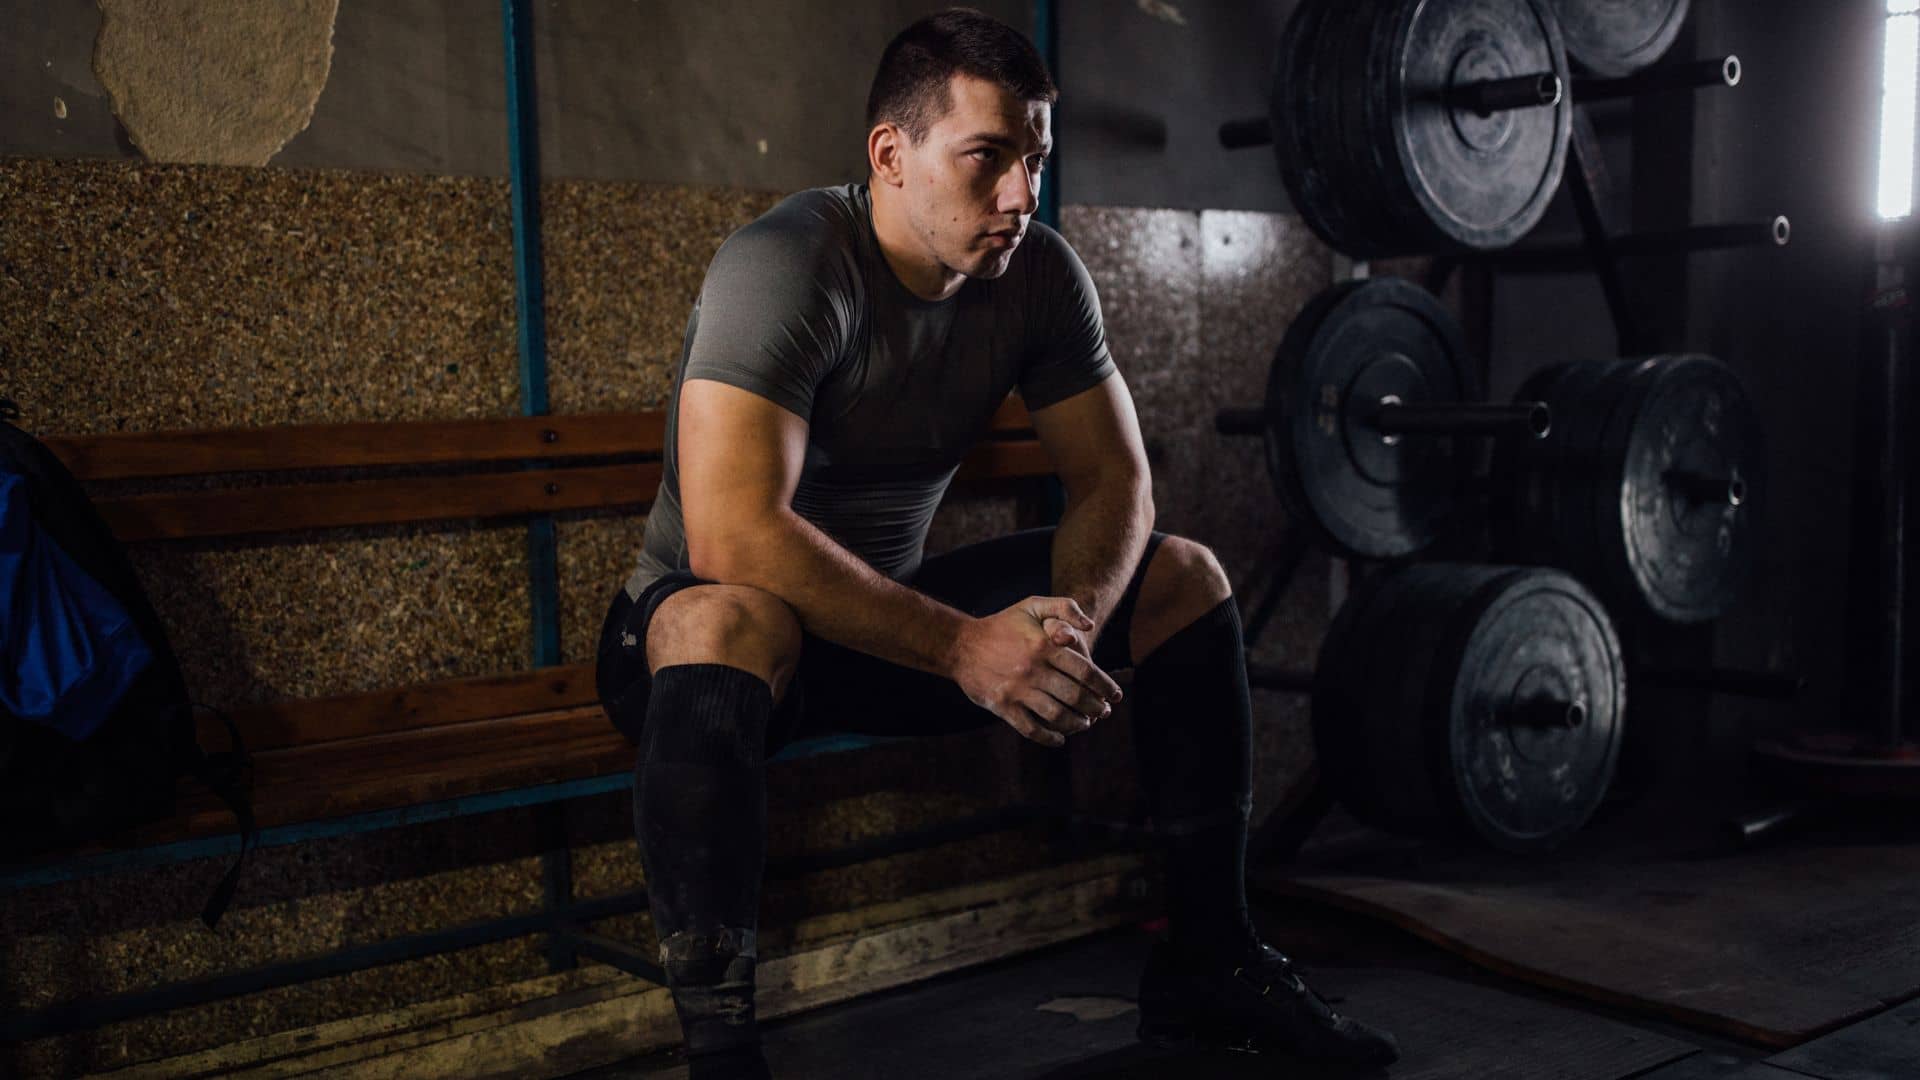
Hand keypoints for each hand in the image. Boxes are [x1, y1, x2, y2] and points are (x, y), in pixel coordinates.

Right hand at [951, 596, 1124, 747]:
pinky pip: (1031, 728)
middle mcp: (1033, 669)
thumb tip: (1090, 625)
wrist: (961, 645)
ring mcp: (1018, 690)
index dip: (1105, 686)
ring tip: (1086, 723)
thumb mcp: (1032, 605)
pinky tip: (1059, 738)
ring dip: (1077, 723)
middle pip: (1076, 696)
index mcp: (1045, 645)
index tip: (1115, 695)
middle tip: (1104, 712)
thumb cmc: (1002, 624)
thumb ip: (1064, 608)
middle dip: (1096, 707)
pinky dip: (1049, 737)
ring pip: (1057, 715)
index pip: (1086, 671)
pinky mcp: (1003, 706)